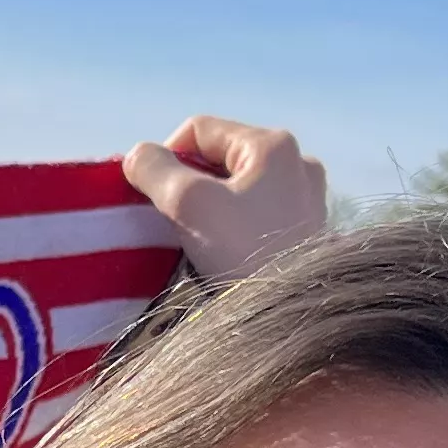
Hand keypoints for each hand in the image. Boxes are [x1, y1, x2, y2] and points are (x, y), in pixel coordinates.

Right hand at [123, 116, 326, 285]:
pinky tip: (227, 253)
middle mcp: (298, 163)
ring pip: (239, 187)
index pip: (198, 130)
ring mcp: (308, 198)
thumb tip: (138, 155)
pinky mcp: (309, 231)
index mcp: (272, 144)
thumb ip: (155, 170)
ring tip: (200, 241)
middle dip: (190, 185)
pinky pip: (258, 213)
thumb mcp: (189, 204)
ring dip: (211, 207)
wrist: (295, 316)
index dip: (165, 158)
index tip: (156, 199)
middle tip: (176, 222)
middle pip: (220, 159)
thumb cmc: (243, 254)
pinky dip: (234, 226)